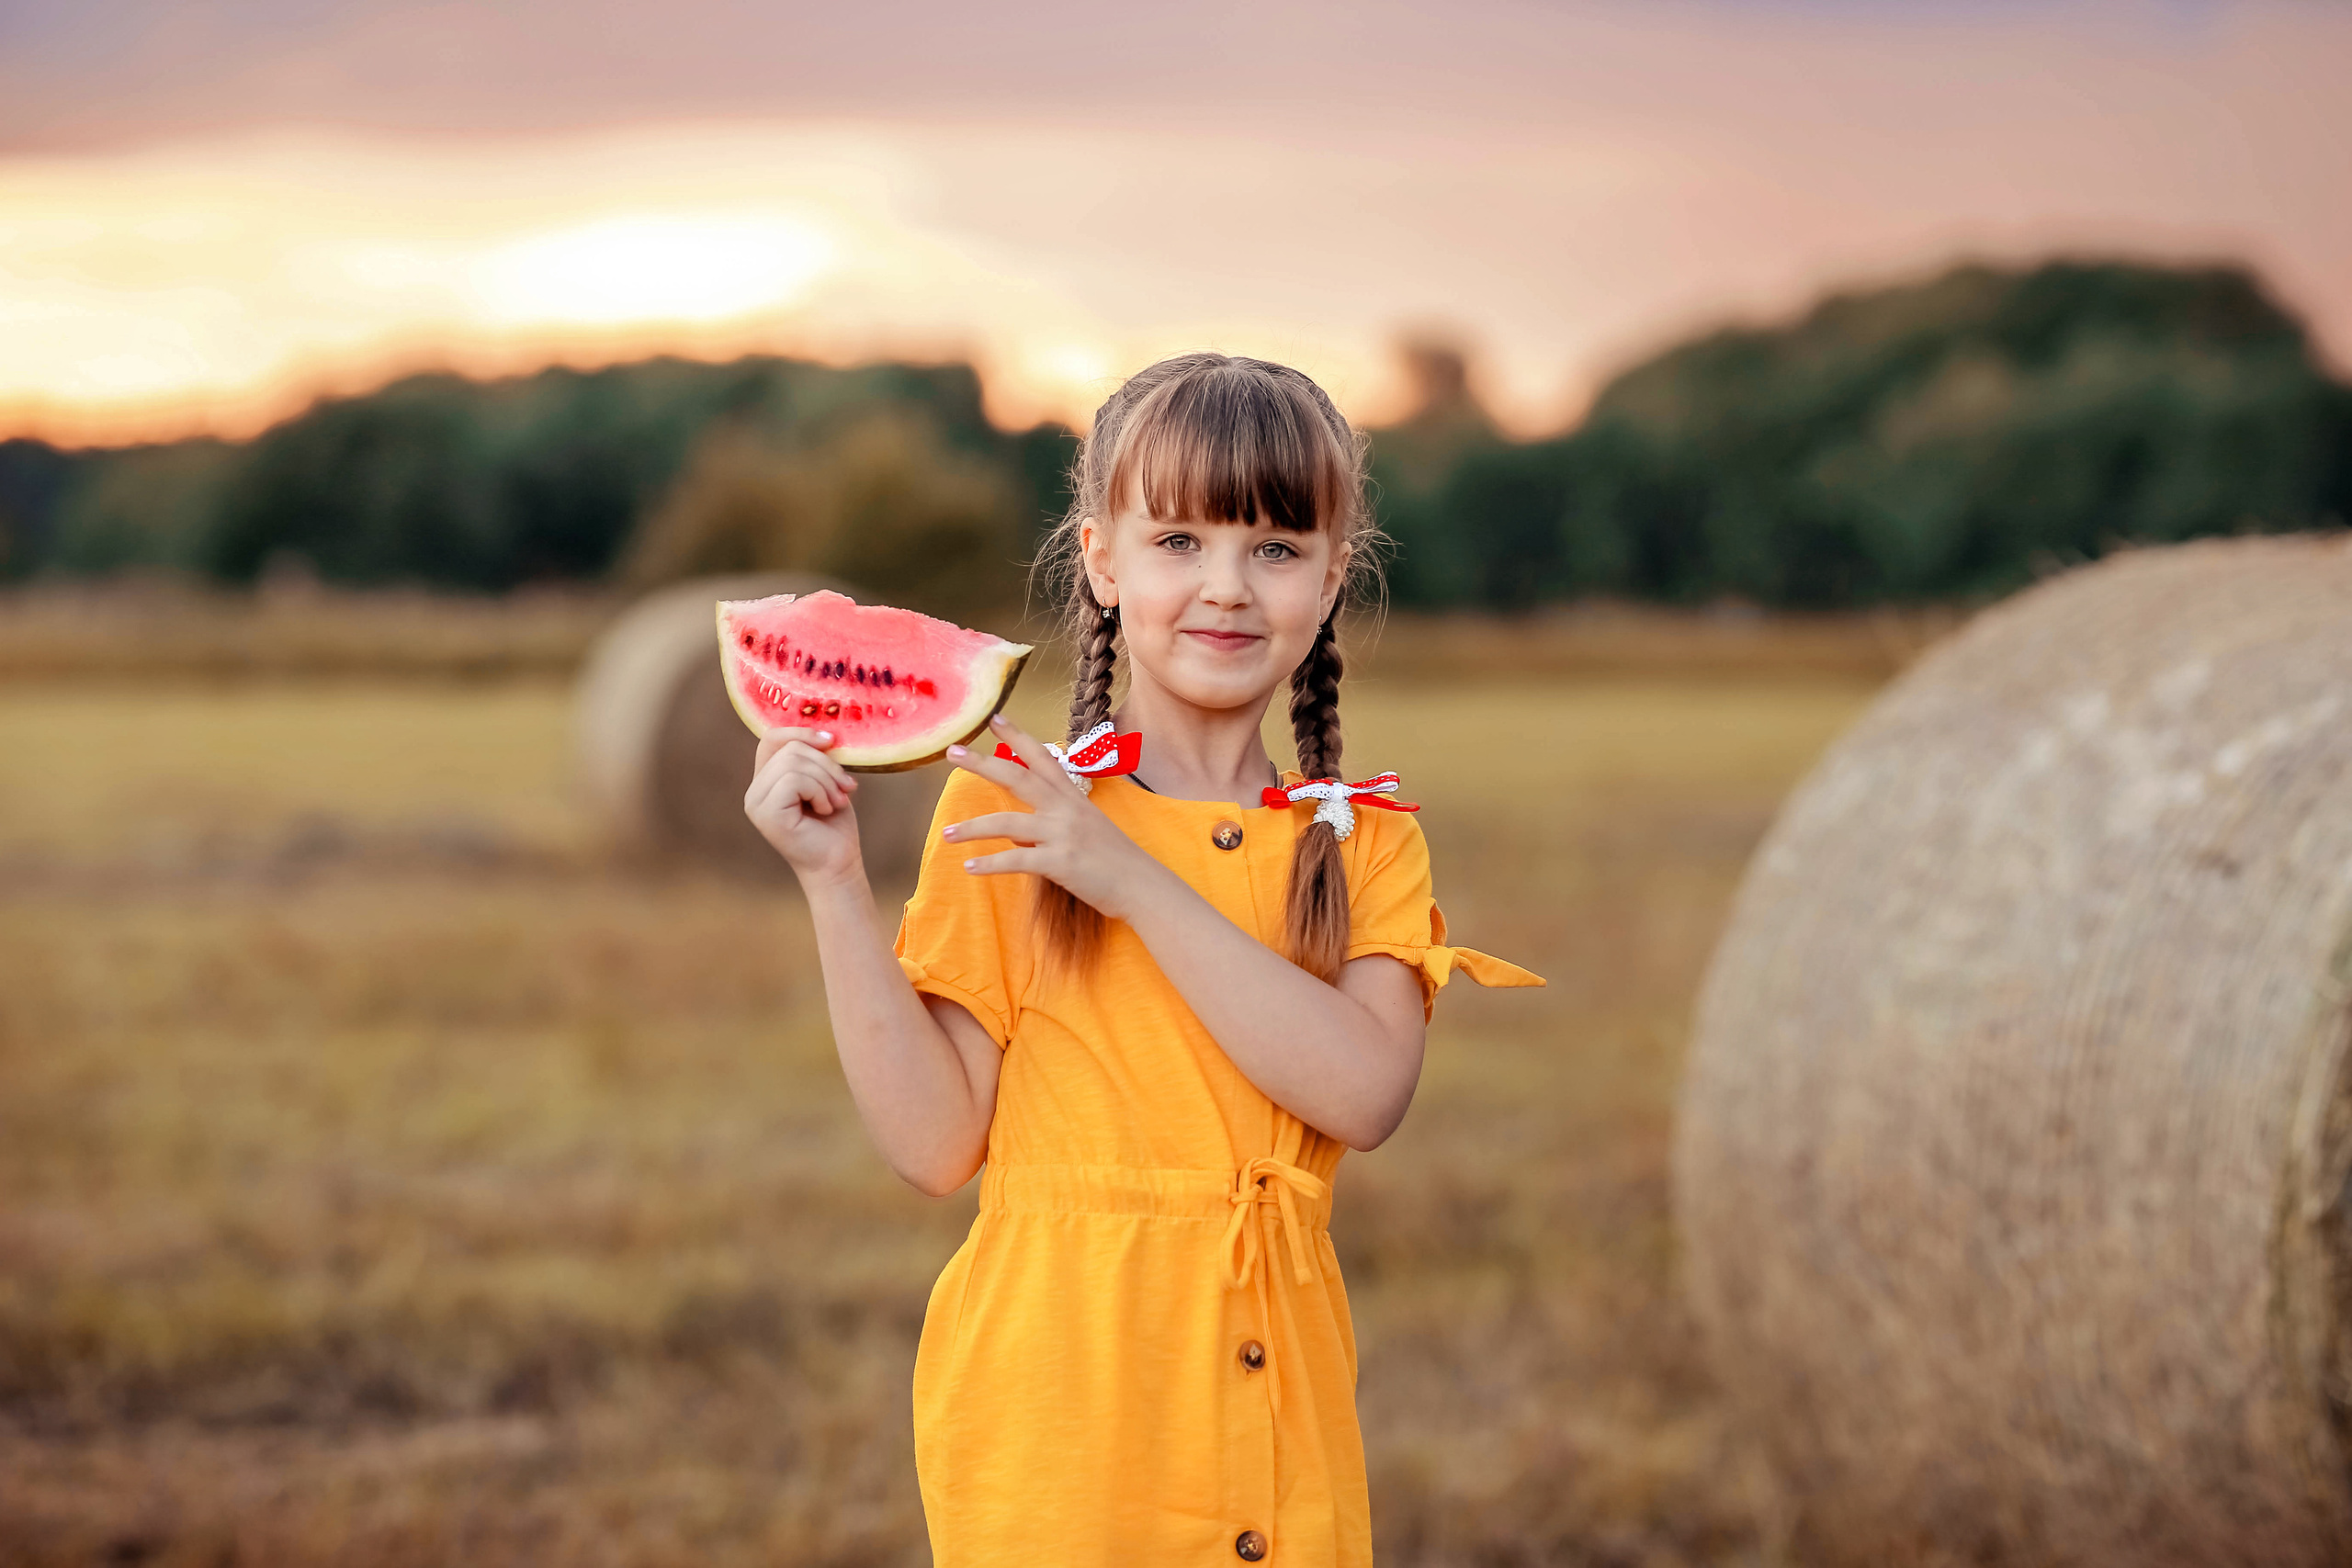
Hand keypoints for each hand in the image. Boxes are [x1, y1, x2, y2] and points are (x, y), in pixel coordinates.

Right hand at [745, 726, 862, 886]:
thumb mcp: (825, 782)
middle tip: (846, 788)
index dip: (802, 732)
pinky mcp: (766, 813)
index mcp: (766, 780)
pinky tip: (825, 809)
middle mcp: (755, 791)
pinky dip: (819, 791)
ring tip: (837, 801)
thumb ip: (815, 758)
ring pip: (794, 763)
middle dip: (826, 764)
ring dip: (827, 780)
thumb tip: (824, 732)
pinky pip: (795, 780)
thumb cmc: (834, 826)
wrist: (838, 864)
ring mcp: (757, 803)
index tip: (832, 741)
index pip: (772, 737)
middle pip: (790, 748)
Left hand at [942, 714, 1164, 920]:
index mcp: (1072, 797)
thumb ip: (1053, 823)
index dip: (1017, 736)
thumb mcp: (1087, 828)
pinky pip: (1016, 861)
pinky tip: (969, 868)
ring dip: (972, 828)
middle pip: (1017, 776)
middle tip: (952, 752)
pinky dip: (990, 865)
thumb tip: (1019, 834)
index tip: (994, 719)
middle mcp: (1065, 809)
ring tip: (946, 833)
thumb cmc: (1115, 859)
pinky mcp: (1060, 863)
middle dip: (982, 763)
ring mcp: (1062, 835)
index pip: (1042, 758)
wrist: (1143, 886)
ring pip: (1007, 823)